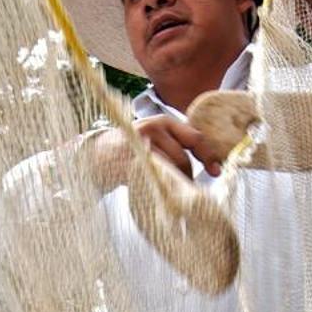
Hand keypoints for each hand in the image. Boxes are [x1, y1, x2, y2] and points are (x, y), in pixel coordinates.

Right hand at [87, 114, 221, 189]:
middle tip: (181, 188)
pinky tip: (157, 190)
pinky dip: (161, 188)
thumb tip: (208, 163)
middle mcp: (152, 128)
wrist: (95, 156)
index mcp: (163, 121)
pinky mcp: (129, 162)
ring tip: (166, 188)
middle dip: (187, 177)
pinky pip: (155, 179)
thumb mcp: (155, 137)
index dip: (209, 156)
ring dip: (174, 185)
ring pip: (170, 171)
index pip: (195, 138)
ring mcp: (139, 145)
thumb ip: (176, 144)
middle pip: (183, 159)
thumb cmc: (131, 149)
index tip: (217, 172)